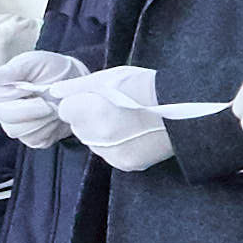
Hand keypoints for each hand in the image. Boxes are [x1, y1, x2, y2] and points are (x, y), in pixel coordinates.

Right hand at [0, 51, 88, 144]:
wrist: (75, 84)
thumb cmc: (50, 69)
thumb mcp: (30, 63)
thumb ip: (6, 71)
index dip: (8, 94)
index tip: (26, 87)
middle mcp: (1, 110)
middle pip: (4, 116)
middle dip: (30, 108)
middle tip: (47, 99)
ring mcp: (16, 126)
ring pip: (18, 130)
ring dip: (41, 118)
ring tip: (53, 105)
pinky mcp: (33, 139)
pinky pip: (35, 139)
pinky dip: (49, 128)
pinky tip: (55, 116)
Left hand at [55, 67, 179, 171]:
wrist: (187, 110)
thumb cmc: (147, 87)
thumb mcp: (111, 77)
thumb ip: (78, 86)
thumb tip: (55, 92)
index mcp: (90, 113)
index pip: (66, 110)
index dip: (79, 101)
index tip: (96, 96)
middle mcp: (98, 138)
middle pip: (79, 127)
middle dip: (89, 117)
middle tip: (116, 106)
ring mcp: (112, 154)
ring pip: (94, 143)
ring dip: (102, 133)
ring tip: (128, 119)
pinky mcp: (126, 164)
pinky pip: (110, 154)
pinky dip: (117, 145)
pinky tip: (134, 133)